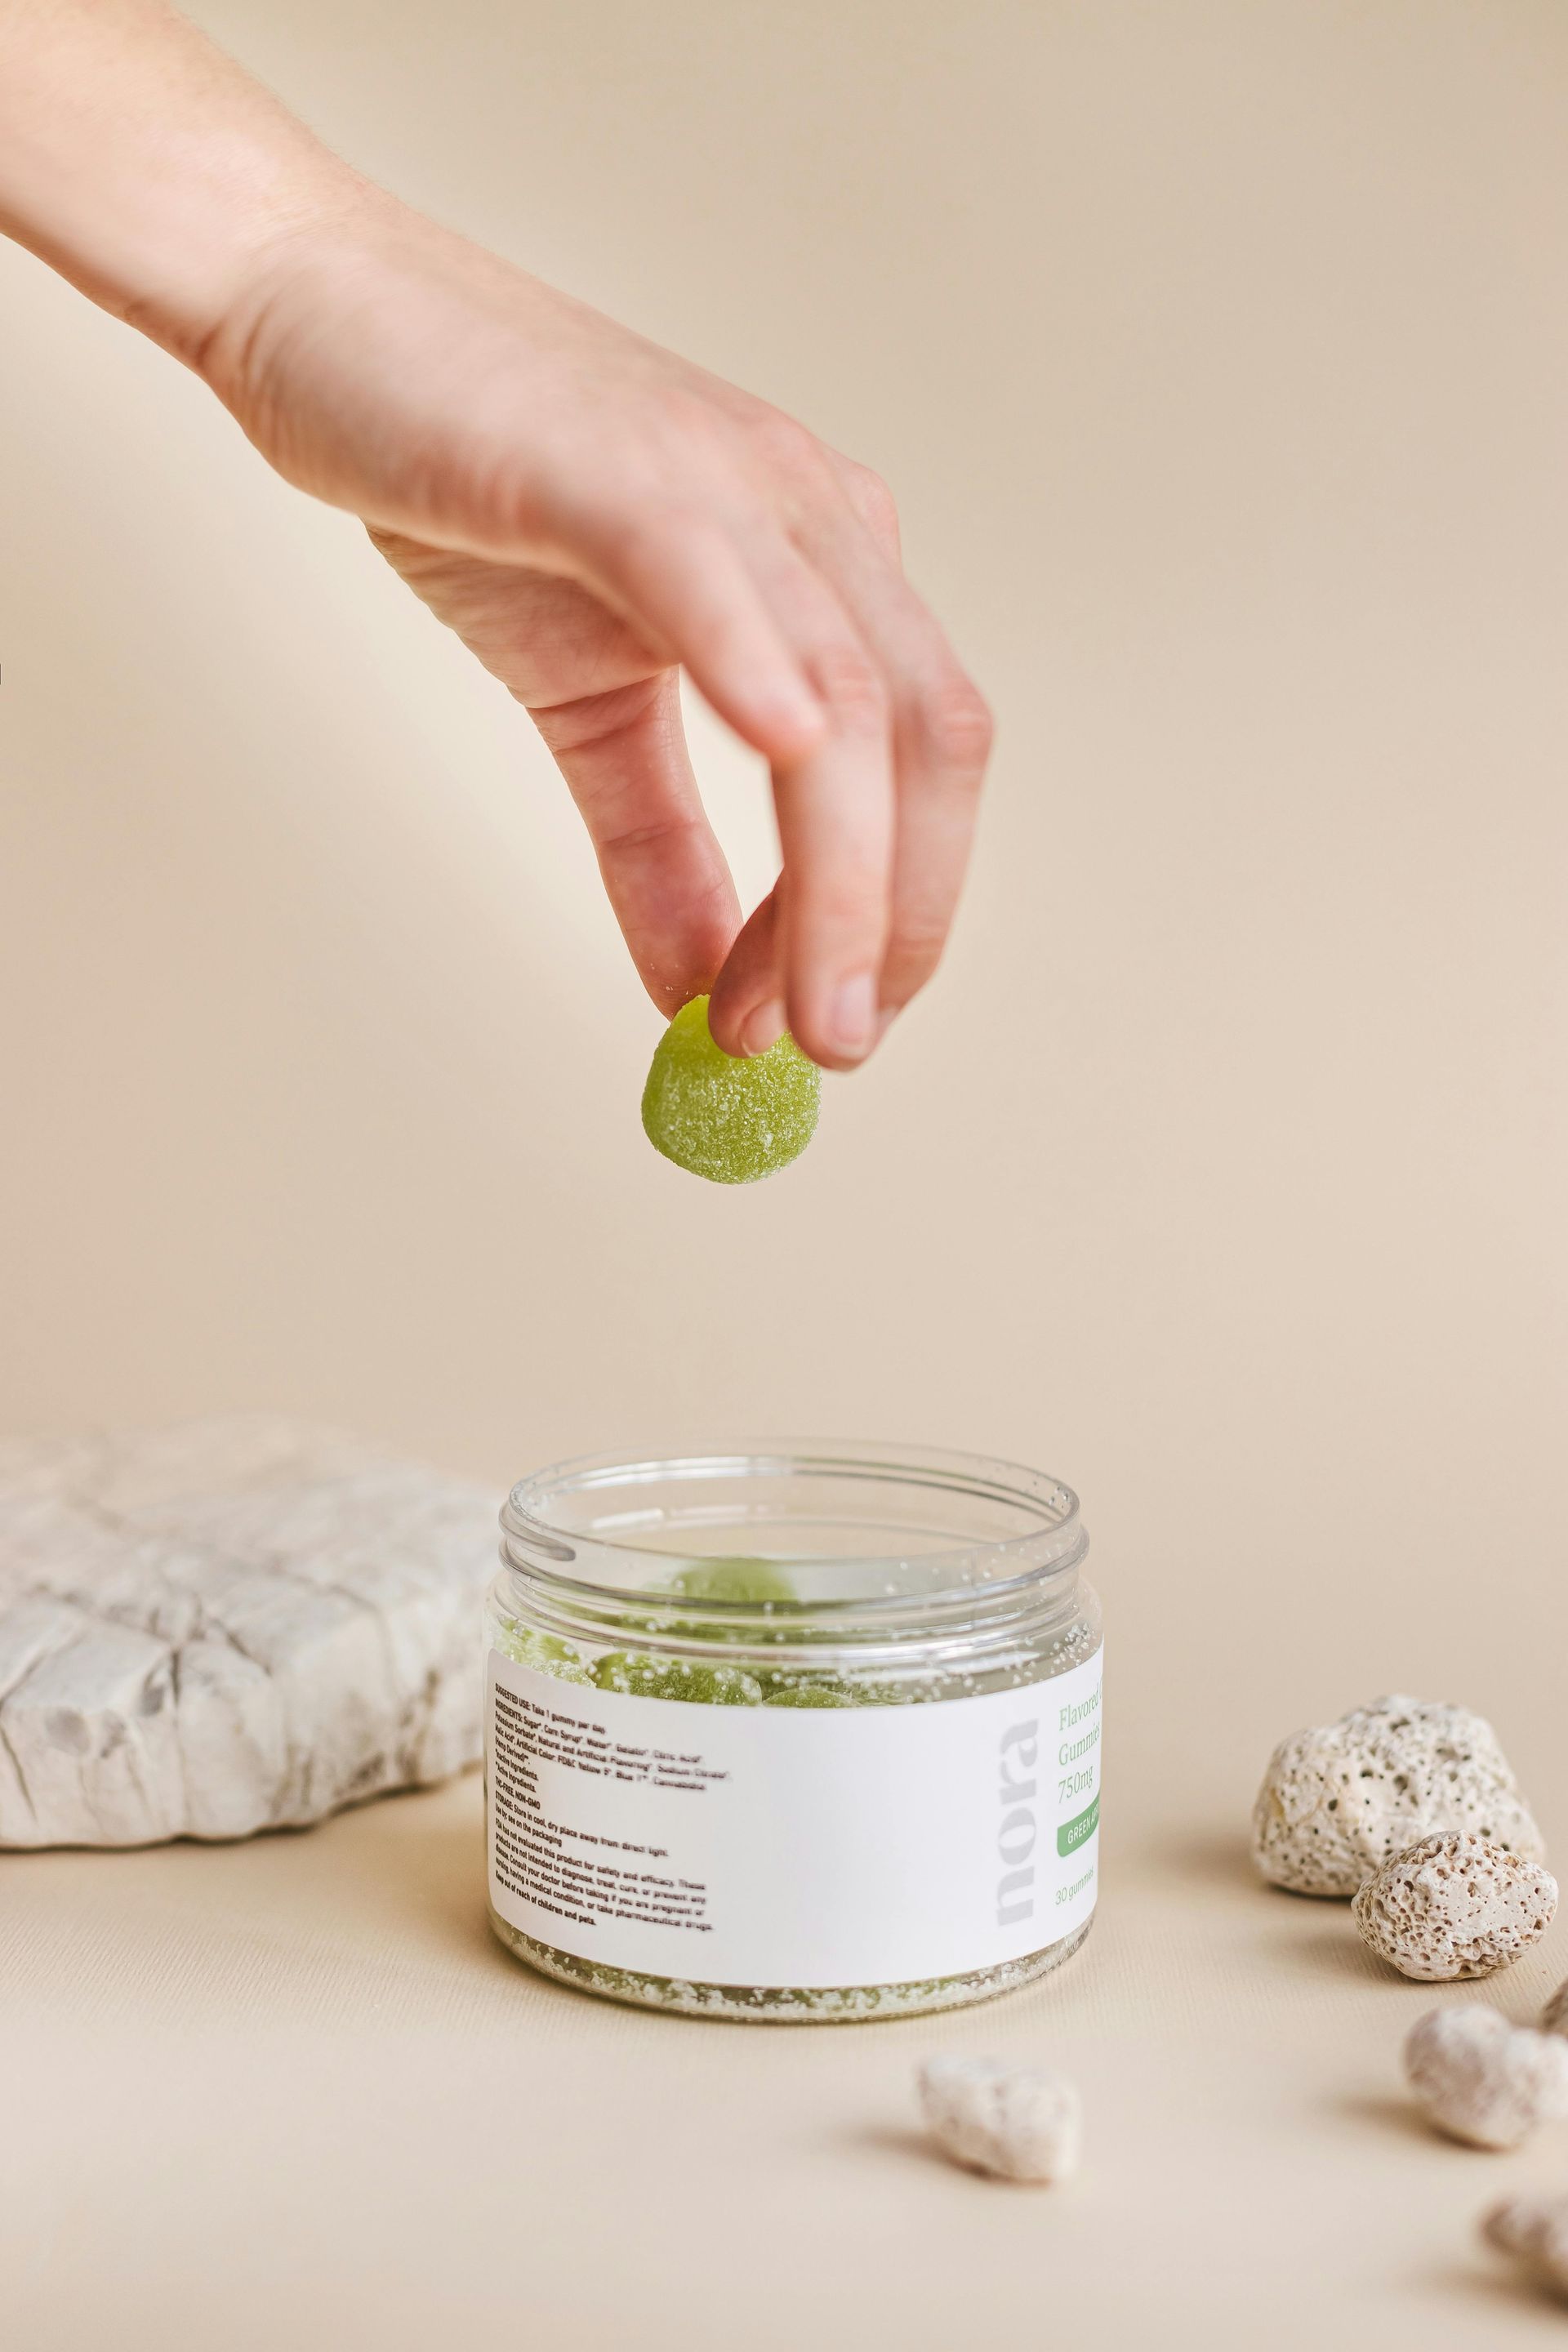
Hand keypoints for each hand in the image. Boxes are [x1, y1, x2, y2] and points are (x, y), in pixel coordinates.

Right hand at [198, 197, 991, 1067]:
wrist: (336, 326)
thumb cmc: (476, 490)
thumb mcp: (586, 707)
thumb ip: (657, 848)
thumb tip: (701, 991)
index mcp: (829, 573)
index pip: (917, 768)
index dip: (890, 911)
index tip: (821, 1021)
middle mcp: (816, 522)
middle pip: (925, 741)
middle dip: (895, 916)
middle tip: (830, 1043)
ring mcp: (732, 485)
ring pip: (844, 696)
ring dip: (836, 874)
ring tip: (791, 1008)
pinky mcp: (620, 469)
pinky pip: (715, 578)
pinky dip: (758, 672)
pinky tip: (782, 759)